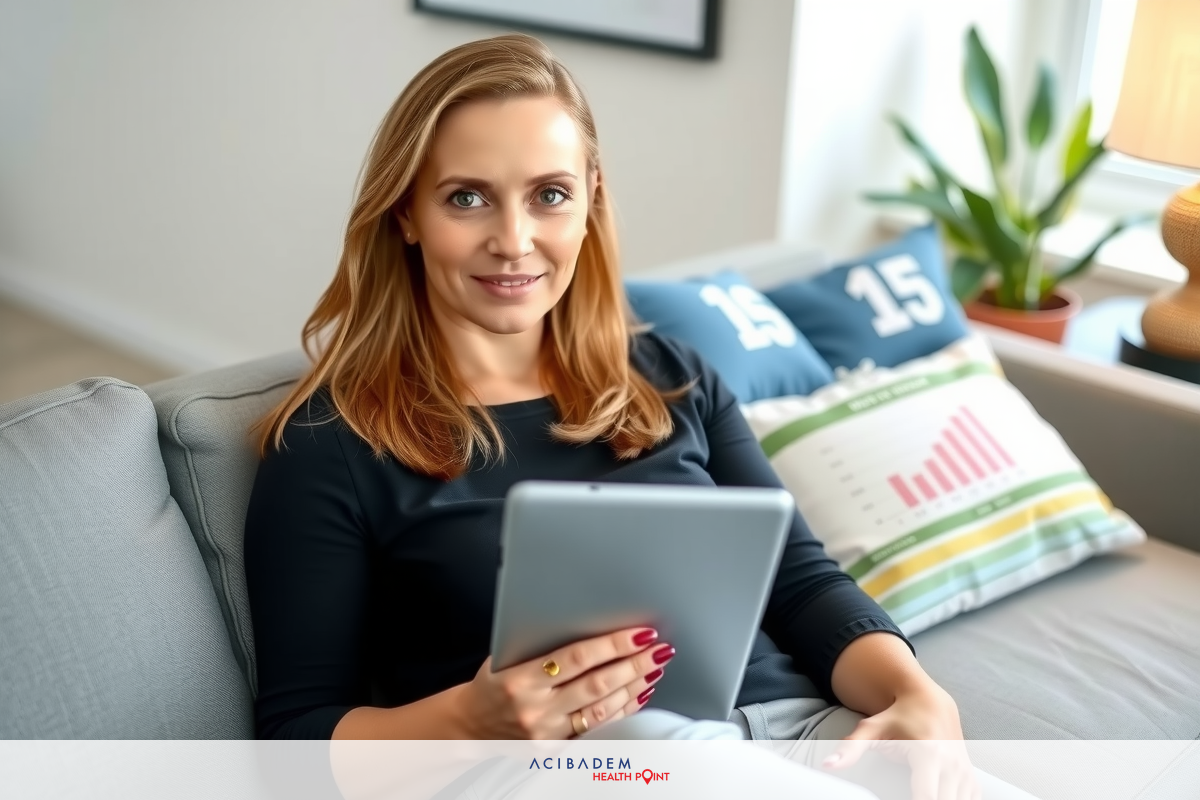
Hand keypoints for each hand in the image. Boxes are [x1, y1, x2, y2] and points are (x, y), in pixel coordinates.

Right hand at [455, 626, 672, 738]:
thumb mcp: (505, 656)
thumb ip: (542, 645)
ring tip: (653, 668)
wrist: (469, 725)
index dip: (612, 645)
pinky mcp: (554, 750)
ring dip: (633, 688)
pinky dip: (621, 712)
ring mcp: (546, 733)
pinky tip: (638, 695)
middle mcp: (535, 708)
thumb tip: (589, 624)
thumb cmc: (491, 683)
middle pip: (596, 684)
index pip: (576, 658)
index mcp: (521, 679)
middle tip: (658, 650)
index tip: (639, 633)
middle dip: (633, 665)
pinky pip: (596, 730)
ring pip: (601, 710)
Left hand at [823, 685, 981, 799]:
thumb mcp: (871, 729)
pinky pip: (969, 798)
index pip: (927, 798)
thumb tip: (828, 764)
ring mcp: (964, 769)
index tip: (898, 797)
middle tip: (907, 792)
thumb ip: (851, 748)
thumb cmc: (898, 714)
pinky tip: (938, 793)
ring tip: (918, 791)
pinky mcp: (969, 774)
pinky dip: (955, 799)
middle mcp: (951, 763)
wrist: (928, 699)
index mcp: (929, 753)